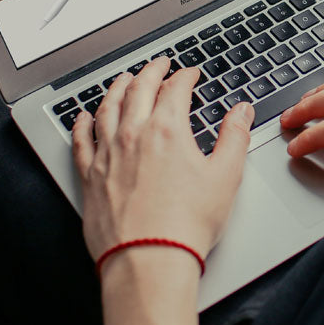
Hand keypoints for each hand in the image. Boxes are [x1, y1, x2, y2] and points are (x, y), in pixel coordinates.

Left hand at [71, 56, 254, 262]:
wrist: (148, 260)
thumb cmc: (186, 225)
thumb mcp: (225, 177)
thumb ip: (235, 138)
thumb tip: (241, 112)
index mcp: (167, 130)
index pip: (176, 89)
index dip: (185, 76)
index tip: (190, 73)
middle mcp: (133, 135)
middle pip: (138, 89)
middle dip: (151, 71)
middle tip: (159, 64)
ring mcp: (107, 154)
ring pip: (107, 107)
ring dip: (116, 88)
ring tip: (123, 79)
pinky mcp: (90, 176)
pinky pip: (81, 140)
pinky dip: (83, 123)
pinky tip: (84, 117)